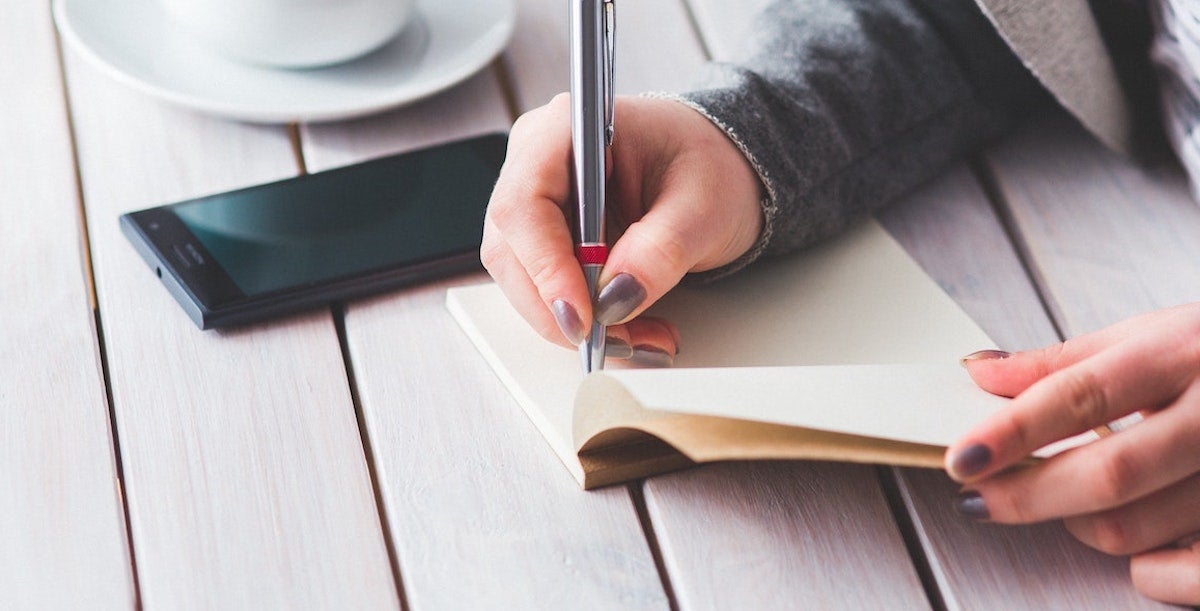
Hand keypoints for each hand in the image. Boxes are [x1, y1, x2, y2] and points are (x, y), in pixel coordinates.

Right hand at [481, 94, 762, 364]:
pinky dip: (585, 320)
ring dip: (577, 323)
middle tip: (622, 340)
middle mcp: (537, 162)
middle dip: (563, 309)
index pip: (525, 204)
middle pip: (513, 251)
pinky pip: (545, 290)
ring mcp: (536, 202)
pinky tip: (629, 329)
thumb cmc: (708, 165)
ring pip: (524, 280)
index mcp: (567, 129)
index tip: (583, 316)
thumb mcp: (704, 206)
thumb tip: (615, 297)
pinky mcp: (545, 238)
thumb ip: (661, 249)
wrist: (717, 171)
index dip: (545, 267)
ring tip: (641, 339)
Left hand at [947, 303, 1199, 605]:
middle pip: (1109, 474)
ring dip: (1078, 524)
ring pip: (1136, 529)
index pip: (1082, 395)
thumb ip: (1065, 361)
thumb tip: (983, 374)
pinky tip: (1138, 541)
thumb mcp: (1152, 334)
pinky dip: (1146, 569)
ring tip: (1068, 501)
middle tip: (980, 498)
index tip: (963, 458)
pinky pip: (1184, 575)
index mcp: (1182, 354)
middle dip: (1028, 495)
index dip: (1013, 431)